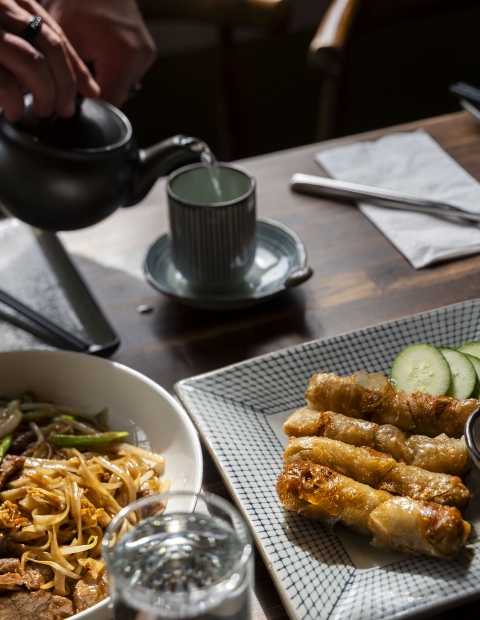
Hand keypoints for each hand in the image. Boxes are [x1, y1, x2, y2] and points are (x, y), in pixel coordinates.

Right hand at [0, 0, 99, 120]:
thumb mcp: (3, 25)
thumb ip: (30, 42)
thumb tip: (74, 80)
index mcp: (16, 1)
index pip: (55, 35)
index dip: (76, 67)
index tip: (91, 91)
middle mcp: (3, 8)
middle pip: (50, 48)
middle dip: (65, 85)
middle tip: (65, 109)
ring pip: (33, 63)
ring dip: (46, 94)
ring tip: (44, 111)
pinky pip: (4, 80)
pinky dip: (15, 100)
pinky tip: (15, 111)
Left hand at [43, 0, 156, 107]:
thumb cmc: (78, 2)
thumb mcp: (65, 40)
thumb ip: (71, 76)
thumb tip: (66, 104)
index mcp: (123, 58)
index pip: (109, 104)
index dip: (89, 105)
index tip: (75, 98)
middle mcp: (141, 58)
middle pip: (116, 96)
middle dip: (97, 89)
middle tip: (82, 67)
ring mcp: (147, 55)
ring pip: (122, 86)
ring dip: (106, 79)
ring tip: (93, 55)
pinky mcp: (148, 52)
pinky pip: (128, 74)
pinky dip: (114, 69)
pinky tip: (103, 52)